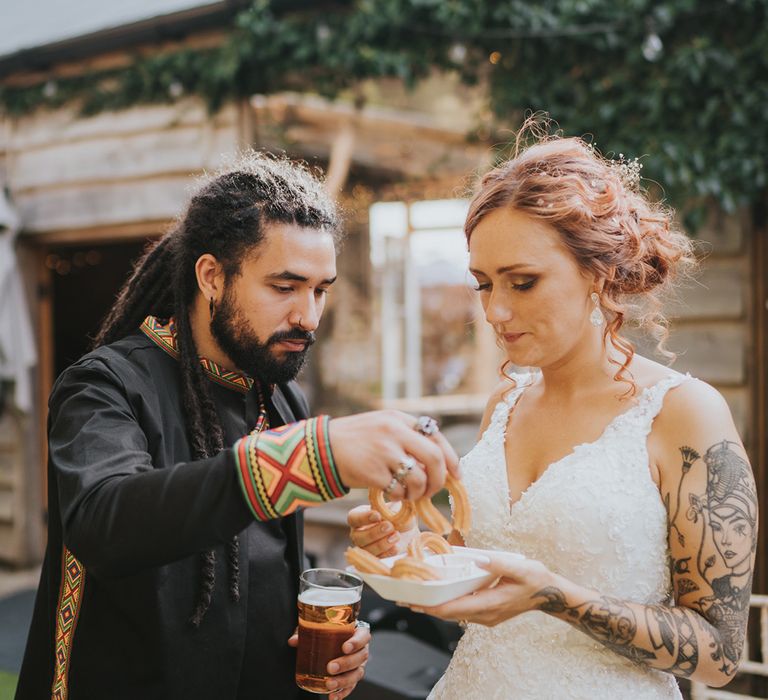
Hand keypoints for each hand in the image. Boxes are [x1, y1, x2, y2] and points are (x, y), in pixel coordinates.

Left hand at [288, 622, 370, 699]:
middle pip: (361, 657)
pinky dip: (342, 692)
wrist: (339, 640)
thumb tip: (293, 641)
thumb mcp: (322, 627)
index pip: (364, 636)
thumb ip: (309, 631)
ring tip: (329, 684)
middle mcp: (362, 650)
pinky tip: (333, 696)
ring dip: (343, 680)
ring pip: (357, 674)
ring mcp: (359, 665)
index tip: (344, 647)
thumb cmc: (332, 631)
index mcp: (359, 633)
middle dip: (346, 664)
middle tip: (331, 667)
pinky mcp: (353, 677)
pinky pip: (351, 686)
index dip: (356, 642)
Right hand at [329, 410, 459, 499]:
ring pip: (419, 478)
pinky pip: (399, 490)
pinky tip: (392, 493)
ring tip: (410, 494)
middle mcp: (394, 432)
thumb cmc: (356, 439)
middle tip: (434, 490)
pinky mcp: (374, 471)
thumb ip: (407, 436)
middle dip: (440, 479)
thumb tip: (438, 460)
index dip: (451, 459)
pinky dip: (400, 496)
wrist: (322, 448)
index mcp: (399, 419)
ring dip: (419, 492)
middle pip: (434, 458)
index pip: (436, 437)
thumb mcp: (383, 426)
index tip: (456, 475)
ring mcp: (384, 451)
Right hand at [347, 504, 418, 557]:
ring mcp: (365, 547)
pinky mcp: (375, 557)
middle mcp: (358, 533)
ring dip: (382, 543)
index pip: (353, 518)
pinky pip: (378, 558)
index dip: (363, 518)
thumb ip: (390, 505)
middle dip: (374, 532)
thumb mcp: (394, 506)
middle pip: (358, 537)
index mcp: (358, 516)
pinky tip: (396, 546)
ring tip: (396, 535)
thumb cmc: (396, 513)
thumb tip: (393, 498)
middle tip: (389, 526)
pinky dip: (387, 552)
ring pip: (367, 550)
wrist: (406, 528)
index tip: (377, 515)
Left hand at [407, 553, 553, 626]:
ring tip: (415, 598)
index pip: (456, 608)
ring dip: (437, 607)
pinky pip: (463, 611)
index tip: (415, 602)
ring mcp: (487, 616)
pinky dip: (449, 604)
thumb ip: (499, 563)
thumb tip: (478, 558)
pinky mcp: (488, 613)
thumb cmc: (536, 579)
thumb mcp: (521, 567)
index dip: (434, 606)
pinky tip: (439, 596)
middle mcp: (486, 615)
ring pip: (456, 614)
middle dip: (428, 607)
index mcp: (491, 604)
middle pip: (451, 613)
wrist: (551, 594)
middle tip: (405, 598)